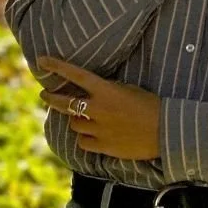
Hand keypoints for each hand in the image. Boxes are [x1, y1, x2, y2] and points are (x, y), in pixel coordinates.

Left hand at [37, 56, 161, 161]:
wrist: (165, 131)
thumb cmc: (149, 105)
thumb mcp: (127, 89)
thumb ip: (106, 90)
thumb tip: (90, 91)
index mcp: (105, 90)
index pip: (75, 75)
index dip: (57, 67)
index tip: (42, 61)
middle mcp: (98, 109)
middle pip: (65, 103)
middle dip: (51, 98)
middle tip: (44, 95)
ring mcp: (98, 129)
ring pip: (74, 124)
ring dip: (76, 120)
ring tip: (82, 118)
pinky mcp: (102, 147)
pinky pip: (82, 142)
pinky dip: (84, 138)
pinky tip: (90, 134)